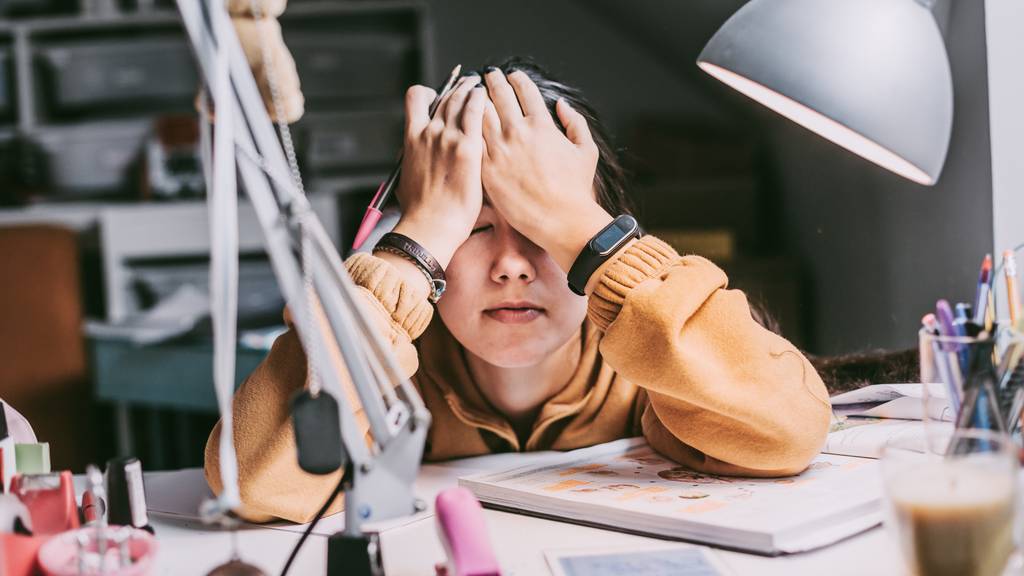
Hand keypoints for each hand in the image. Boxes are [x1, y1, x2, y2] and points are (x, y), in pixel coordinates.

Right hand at [389, 76, 487, 268]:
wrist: (431, 225)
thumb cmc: (420, 211)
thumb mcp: (407, 178)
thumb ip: (414, 160)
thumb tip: (416, 160)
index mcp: (412, 137)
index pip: (416, 97)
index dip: (430, 91)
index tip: (440, 95)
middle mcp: (428, 131)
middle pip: (445, 96)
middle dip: (459, 87)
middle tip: (471, 84)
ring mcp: (448, 137)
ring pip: (461, 98)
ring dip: (472, 88)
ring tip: (481, 86)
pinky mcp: (467, 147)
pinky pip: (476, 110)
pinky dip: (481, 99)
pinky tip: (488, 97)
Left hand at [481, 69, 612, 272]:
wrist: (559, 220)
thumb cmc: (575, 189)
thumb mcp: (586, 151)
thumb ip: (575, 123)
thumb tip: (561, 105)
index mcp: (542, 125)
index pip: (525, 91)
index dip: (517, 79)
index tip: (512, 75)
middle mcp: (518, 132)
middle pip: (499, 96)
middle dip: (492, 81)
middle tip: (488, 75)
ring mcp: (499, 150)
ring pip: (480, 114)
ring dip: (476, 99)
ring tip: (472, 93)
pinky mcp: (485, 168)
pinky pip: (471, 140)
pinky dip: (467, 126)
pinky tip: (465, 122)